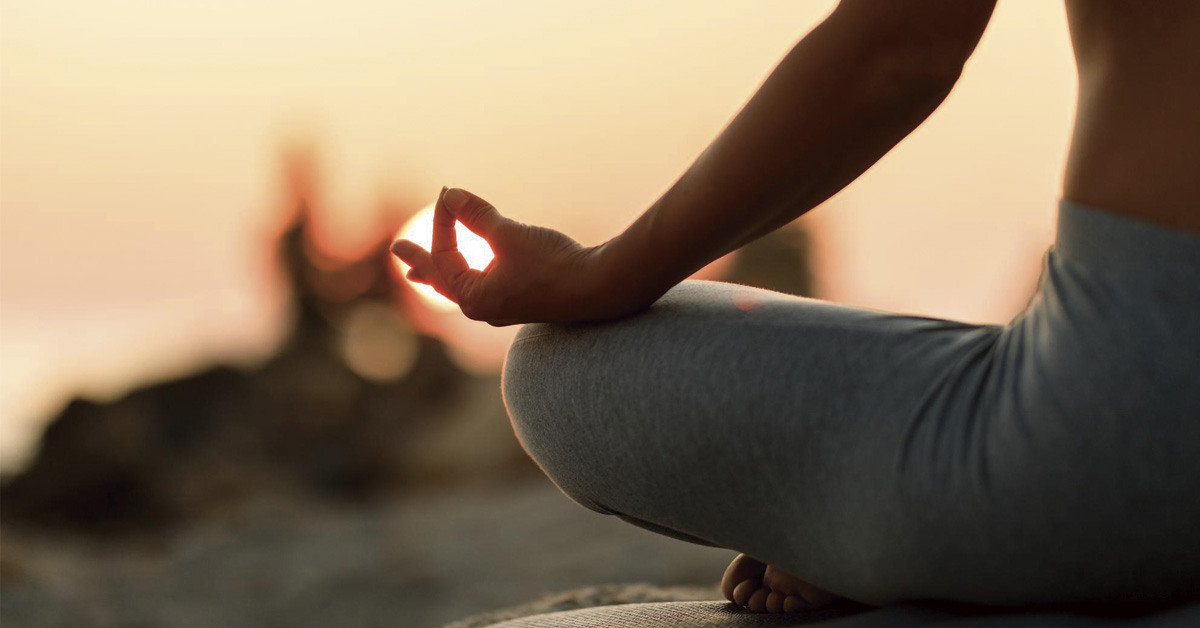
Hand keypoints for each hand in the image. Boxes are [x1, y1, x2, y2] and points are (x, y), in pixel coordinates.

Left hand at [390, 187, 647, 325]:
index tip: (447, 193)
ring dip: (445, 273)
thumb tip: (448, 194)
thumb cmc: (552, 265)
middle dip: (422, 264)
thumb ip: (476, 215)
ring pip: (464, 288)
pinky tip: (476, 276)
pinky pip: (486, 288)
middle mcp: (484, 308)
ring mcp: (504, 307)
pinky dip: (472, 276)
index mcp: (473, 298)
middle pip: (443, 282)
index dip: (444, 220)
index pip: (445, 254)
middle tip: (399, 253)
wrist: (599, 289)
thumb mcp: (508, 235)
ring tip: (425, 273)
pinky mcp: (525, 301)